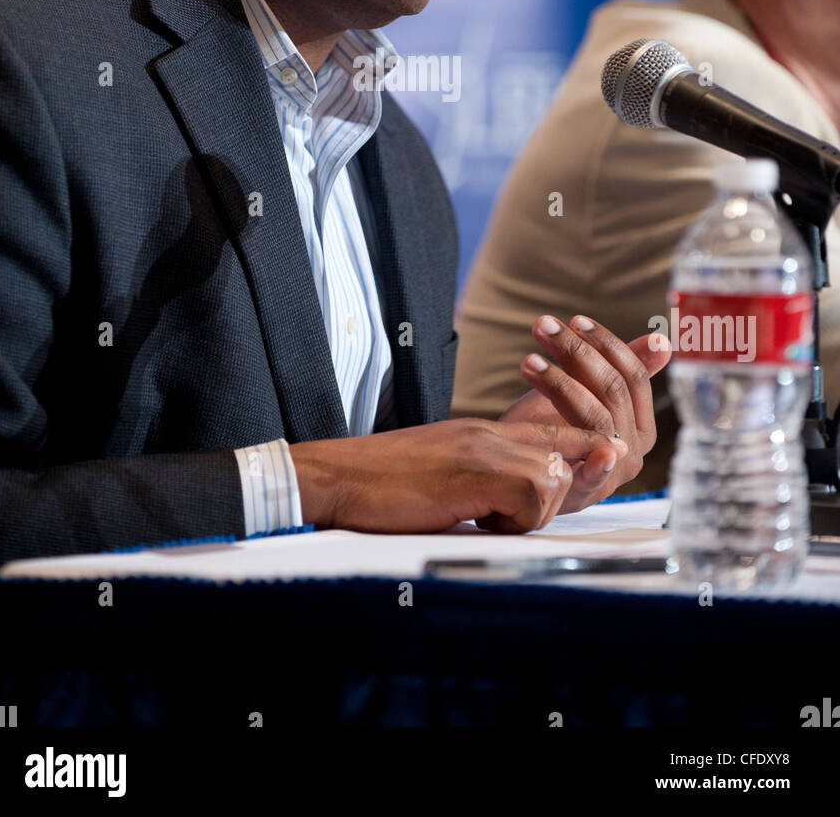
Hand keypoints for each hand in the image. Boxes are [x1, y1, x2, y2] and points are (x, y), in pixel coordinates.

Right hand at [290, 416, 628, 534]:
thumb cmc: (384, 485)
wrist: (340, 476)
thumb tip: (517, 503)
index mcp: (487, 433)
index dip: (588, 448)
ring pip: (557, 477)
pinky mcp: (478, 470)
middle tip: (503, 515)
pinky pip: (533, 496)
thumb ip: (487, 481)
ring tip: (480, 514)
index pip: (556, 432)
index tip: (613, 455)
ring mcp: (487, 447)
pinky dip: (512, 519)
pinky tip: (472, 516)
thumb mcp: (447, 475)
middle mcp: (494, 432)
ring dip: (528, 511)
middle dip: (557, 497)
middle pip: (570, 458)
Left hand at [498, 314, 672, 512]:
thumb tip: (662, 340)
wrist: (520, 473)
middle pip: (613, 390)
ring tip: (529, 361)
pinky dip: (597, 463)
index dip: (606, 344)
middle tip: (544, 327)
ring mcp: (613, 472)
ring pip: (596, 415)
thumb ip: (616, 367)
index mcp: (640, 424)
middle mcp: (633, 449)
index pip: (633, 376)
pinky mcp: (587, 492)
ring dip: (560, 382)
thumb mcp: (582, 390)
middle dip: (577, 352)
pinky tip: (595, 450)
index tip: (575, 321)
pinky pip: (595, 474)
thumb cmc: (551, 429)